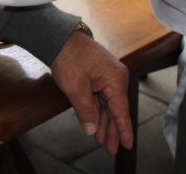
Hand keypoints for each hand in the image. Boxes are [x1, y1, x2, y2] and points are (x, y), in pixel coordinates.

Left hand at [50, 30, 132, 154]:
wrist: (58, 36)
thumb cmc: (68, 57)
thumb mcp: (75, 88)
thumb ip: (86, 111)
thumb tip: (92, 130)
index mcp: (115, 80)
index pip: (121, 111)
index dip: (123, 130)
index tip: (127, 146)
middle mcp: (116, 78)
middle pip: (115, 110)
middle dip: (111, 130)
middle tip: (110, 149)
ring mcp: (108, 76)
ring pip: (107, 105)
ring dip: (103, 122)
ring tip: (102, 141)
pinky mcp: (99, 75)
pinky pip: (101, 97)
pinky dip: (98, 111)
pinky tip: (96, 124)